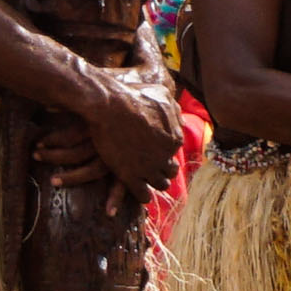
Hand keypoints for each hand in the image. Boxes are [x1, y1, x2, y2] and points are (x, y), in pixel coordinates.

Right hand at [66, 57, 180, 189]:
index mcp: (174, 138)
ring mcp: (147, 167)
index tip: (157, 152)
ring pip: (158, 184)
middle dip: (163, 171)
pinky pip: (141, 194)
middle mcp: (164, 155)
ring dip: (154, 184)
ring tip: (148, 184)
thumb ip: (173, 108)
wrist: (110, 105)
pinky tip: (140, 194)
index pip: (173, 151)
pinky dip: (142, 196)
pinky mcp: (130, 175)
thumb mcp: (161, 94)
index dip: (164, 152)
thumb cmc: (133, 95)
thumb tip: (181, 116)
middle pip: (169, 170)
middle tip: (156, 171)